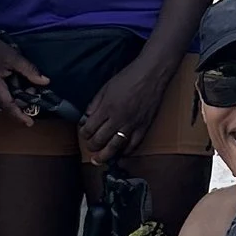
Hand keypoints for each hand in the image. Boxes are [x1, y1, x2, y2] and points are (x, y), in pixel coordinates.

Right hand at [0, 29, 50, 119]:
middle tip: (34, 91)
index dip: (19, 115)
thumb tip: (45, 82)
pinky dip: (8, 90)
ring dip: (15, 95)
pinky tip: (14, 80)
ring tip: (27, 85)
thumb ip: (29, 70)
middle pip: (7, 103)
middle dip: (22, 101)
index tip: (30, 123)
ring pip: (2, 98)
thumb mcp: (12, 56)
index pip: (8, 105)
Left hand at [79, 46, 172, 167]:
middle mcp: (118, 119)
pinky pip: (134, 145)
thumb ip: (95, 103)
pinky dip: (126, 151)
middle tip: (90, 148)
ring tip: (99, 161)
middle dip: (92, 146)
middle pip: (100, 140)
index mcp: (107, 108)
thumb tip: (87, 117)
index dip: (84, 133)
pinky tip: (121, 153)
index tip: (84, 133)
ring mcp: (131, 125)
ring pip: (115, 147)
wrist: (151, 74)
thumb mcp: (106, 87)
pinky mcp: (144, 127)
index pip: (89, 128)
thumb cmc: (129, 77)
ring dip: (105, 156)